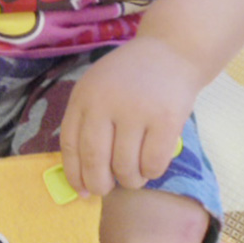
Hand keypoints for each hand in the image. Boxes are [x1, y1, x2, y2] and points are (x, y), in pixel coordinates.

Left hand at [59, 36, 203, 195]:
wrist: (172, 52)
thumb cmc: (131, 80)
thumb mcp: (97, 91)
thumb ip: (86, 126)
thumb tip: (82, 183)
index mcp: (84, 96)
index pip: (70, 145)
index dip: (74, 174)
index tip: (82, 190)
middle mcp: (106, 102)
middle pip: (95, 160)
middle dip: (100, 184)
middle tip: (107, 189)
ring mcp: (137, 110)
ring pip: (125, 167)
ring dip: (129, 180)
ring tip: (134, 175)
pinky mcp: (166, 119)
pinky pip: (153, 164)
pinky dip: (151, 173)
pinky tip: (151, 164)